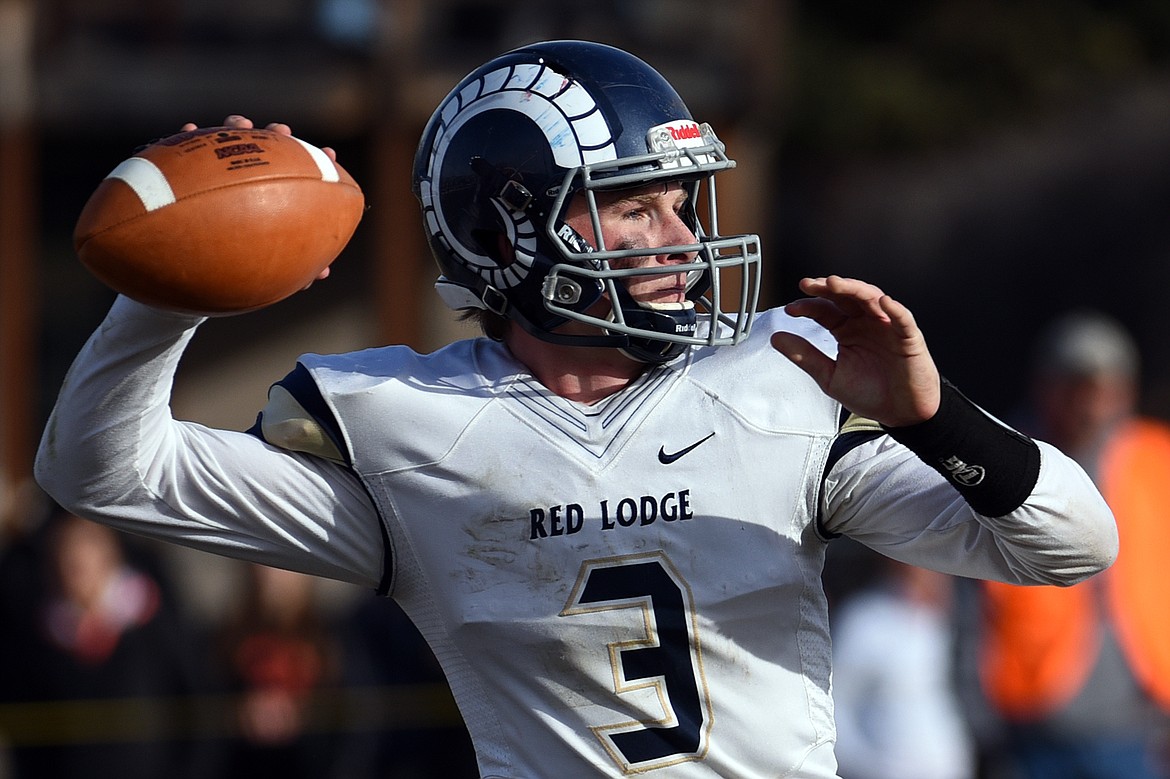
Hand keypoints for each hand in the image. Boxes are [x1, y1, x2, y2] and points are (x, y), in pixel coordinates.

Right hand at [179, 115, 334, 284]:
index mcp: (265, 197)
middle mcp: (240, 180)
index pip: (293, 174)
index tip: (330, 155)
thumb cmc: (232, 271)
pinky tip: (190, 126)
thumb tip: (323, 274)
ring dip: (235, 128)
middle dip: (276, 137)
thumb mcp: (264, 270)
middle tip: (284, 132)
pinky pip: (178, 150)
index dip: (312, 162)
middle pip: (262, 150)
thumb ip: (290, 266)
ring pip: (224, 141)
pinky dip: (184, 136)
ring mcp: (211, 173)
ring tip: (242, 124)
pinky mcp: (176, 172)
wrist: (186, 271)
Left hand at [770, 276, 939, 426]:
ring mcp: (887, 327)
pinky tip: (883, 302)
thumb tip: (777, 339)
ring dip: (854, 289)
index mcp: (846, 330)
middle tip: (809, 285)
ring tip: (835, 284)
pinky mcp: (909, 338)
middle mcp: (865, 323)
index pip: (824, 310)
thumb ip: (804, 356)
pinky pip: (903, 319)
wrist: (901, 413)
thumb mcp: (830, 376)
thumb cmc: (870, 394)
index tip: (791, 310)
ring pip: (872, 299)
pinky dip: (894, 310)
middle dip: (828, 287)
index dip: (808, 306)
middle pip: (846, 296)